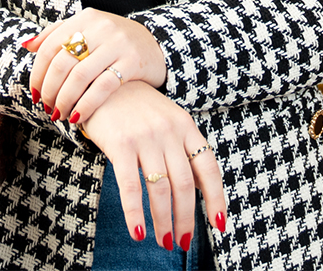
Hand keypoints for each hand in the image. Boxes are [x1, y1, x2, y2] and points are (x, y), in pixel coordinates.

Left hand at [24, 8, 166, 124]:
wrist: (155, 44)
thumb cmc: (113, 41)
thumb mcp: (88, 29)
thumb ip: (58, 34)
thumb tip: (27, 45)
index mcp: (85, 18)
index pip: (50, 46)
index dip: (37, 73)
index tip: (35, 93)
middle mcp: (101, 27)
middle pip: (62, 63)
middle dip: (49, 90)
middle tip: (46, 107)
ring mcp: (118, 43)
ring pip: (80, 76)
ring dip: (64, 100)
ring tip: (59, 114)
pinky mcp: (132, 62)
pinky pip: (103, 87)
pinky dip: (86, 105)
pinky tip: (78, 117)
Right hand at [83, 81, 226, 250]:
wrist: (103, 80)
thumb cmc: (136, 106)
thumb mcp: (166, 119)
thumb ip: (181, 147)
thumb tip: (197, 187)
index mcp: (185, 125)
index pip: (208, 167)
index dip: (216, 198)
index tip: (219, 223)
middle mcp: (169, 131)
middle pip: (185, 184)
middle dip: (186, 219)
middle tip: (182, 242)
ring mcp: (146, 137)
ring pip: (161, 189)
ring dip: (163, 221)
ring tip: (163, 241)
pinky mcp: (121, 144)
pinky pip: (130, 186)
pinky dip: (135, 213)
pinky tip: (137, 232)